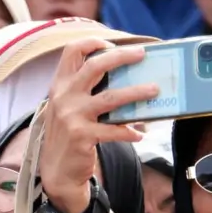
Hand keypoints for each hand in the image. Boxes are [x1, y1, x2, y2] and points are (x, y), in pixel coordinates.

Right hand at [39, 39, 156, 212]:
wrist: (56, 170)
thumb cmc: (67, 134)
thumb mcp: (66, 106)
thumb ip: (82, 89)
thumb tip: (120, 74)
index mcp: (60, 85)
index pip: (71, 51)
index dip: (92, 41)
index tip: (112, 43)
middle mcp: (64, 96)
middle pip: (95, 66)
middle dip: (121, 56)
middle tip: (142, 55)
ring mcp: (72, 116)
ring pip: (111, 97)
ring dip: (136, 93)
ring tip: (154, 90)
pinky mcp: (82, 136)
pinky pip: (113, 130)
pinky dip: (129, 131)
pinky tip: (140, 134)